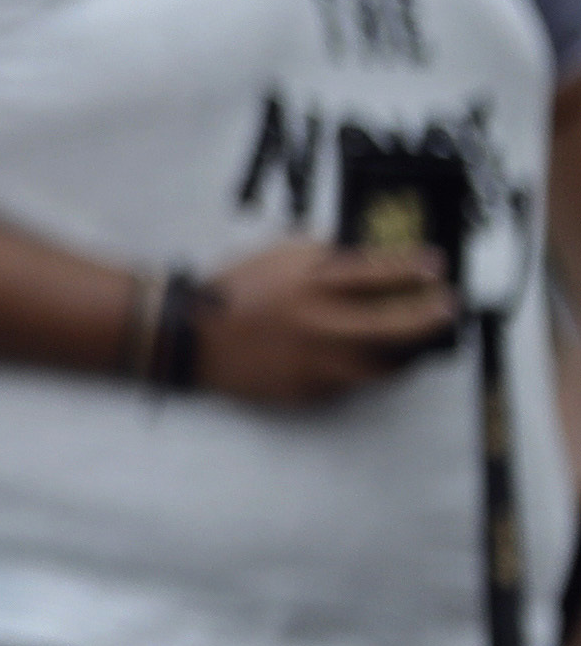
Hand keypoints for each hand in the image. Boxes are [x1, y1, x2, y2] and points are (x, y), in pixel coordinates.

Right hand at [193, 238, 463, 408]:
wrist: (196, 338)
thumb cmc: (238, 289)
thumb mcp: (279, 256)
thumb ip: (325, 254)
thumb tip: (370, 254)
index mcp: (311, 284)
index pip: (378, 273)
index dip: (414, 268)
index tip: (437, 266)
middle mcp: (322, 325)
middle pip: (397, 326)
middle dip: (431, 317)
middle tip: (449, 308)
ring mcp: (320, 363)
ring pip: (386, 365)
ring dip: (409, 352)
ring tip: (420, 342)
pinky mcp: (314, 391)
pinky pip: (355, 381)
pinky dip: (367, 367)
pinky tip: (370, 357)